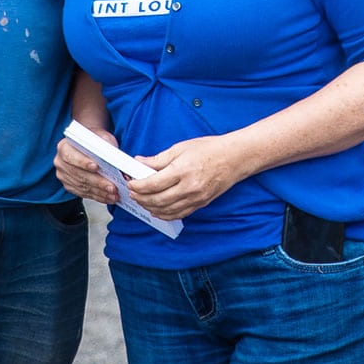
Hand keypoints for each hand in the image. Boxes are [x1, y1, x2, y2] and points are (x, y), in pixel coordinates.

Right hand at [54, 135, 118, 205]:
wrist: (91, 144)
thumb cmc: (95, 140)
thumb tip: (115, 160)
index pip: (70, 156)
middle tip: (112, 187)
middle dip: (98, 182)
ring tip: (113, 194)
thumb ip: (105, 147)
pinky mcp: (70, 186)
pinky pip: (84, 193)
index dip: (83, 162)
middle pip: (79, 174)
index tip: (97, 167)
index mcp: (64, 147)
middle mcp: (60, 162)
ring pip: (82, 186)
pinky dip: (97, 196)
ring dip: (100, 192)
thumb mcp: (101, 138)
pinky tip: (107, 196)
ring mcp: (64, 175)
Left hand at [127, 135, 243, 219]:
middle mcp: (188, 188)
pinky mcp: (200, 204)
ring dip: (150, 207)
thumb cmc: (209, 149)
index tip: (131, 182)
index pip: (153, 184)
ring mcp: (195, 199)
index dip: (138, 185)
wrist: (233, 159)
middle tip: (132, 192)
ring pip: (166, 210)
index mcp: (182, 171)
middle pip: (157, 199)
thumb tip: (139, 162)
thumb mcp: (180, 148)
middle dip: (141, 197)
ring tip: (141, 200)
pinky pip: (178, 214)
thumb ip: (158, 159)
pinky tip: (157, 210)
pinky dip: (165, 214)